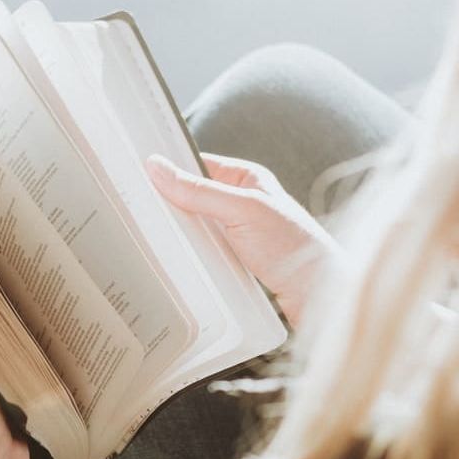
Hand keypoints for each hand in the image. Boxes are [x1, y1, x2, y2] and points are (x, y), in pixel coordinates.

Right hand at [146, 152, 339, 327]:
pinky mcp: (237, 259)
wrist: (319, 293)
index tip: (139, 176)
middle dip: (170, 206)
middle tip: (139, 210)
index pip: (197, 165)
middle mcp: (242, 202)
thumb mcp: (241, 210)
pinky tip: (177, 261)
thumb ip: (199, 190)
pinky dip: (191, 256)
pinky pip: (204, 252)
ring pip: (196, 228)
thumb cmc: (293, 246)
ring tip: (153, 237)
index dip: (170, 170)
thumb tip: (158, 168)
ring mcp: (239, 232)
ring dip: (180, 235)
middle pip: (193, 198)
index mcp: (246, 178)